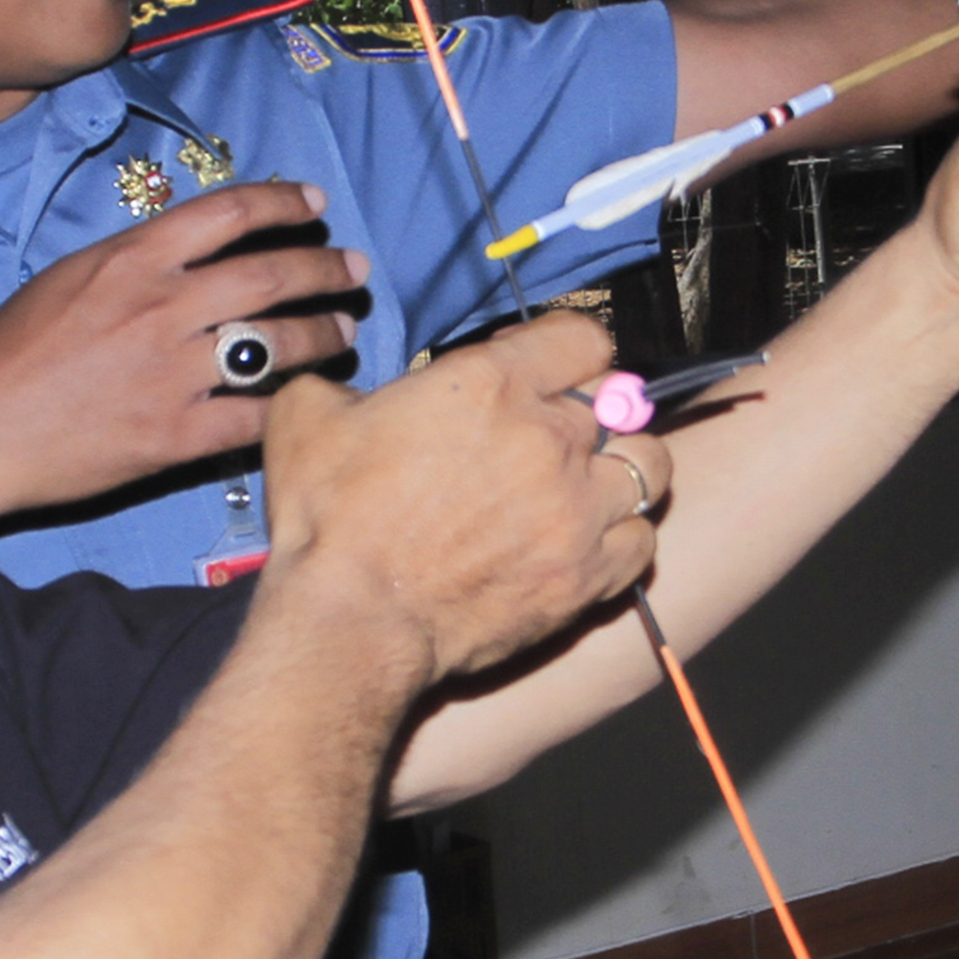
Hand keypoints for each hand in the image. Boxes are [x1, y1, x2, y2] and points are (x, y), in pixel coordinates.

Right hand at [0, 181, 367, 522]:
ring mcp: (171, 373)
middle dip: (325, 268)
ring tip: (343, 332)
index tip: (315, 203)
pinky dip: (290, 407)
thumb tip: (200, 249)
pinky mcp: (174, 436)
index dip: (283, 202)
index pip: (229, 212)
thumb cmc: (12, 353)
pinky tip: (309, 401)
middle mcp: (159, 307)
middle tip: (353, 270)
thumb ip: (138, 260)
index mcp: (131, 259)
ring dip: (322, 334)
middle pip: (271, 273)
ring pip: (277, 344)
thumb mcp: (69, 278)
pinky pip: (255, 416)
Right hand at [257, 311, 665, 684]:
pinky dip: (624, 538)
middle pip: (621, 399)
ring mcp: (577, 510)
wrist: (351, 621)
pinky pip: (643, 541)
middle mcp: (550, 438)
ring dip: (624, 468)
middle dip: (594, 410)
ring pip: (650, 465)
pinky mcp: (586, 576)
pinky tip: (590, 542)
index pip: (583, 338)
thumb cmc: (329, 521)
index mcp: (492, 383)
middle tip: (559, 435)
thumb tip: (356, 396)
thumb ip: (345, 386)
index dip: (564, 350)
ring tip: (591, 484)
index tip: (545, 370)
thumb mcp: (308, 418)